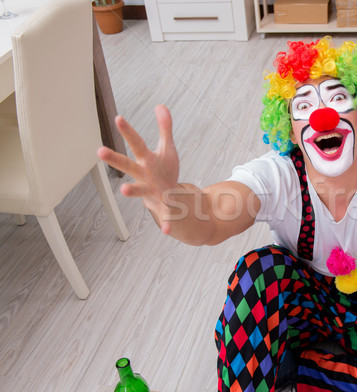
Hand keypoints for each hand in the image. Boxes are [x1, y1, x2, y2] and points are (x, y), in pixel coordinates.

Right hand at [97, 105, 179, 233]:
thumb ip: (164, 128)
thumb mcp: (167, 148)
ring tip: (124, 190)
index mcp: (146, 160)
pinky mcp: (163, 206)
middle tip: (99, 151)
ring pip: (139, 190)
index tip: (118, 118)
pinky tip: (167, 232)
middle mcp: (144, 176)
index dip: (128, 131)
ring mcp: (151, 192)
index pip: (137, 143)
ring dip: (132, 190)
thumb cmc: (165, 171)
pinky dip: (166, 223)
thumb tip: (161, 105)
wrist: (168, 200)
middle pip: (127, 166)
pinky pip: (164, 215)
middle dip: (115, 159)